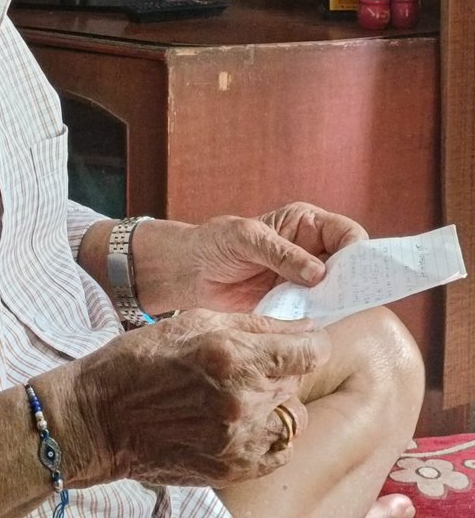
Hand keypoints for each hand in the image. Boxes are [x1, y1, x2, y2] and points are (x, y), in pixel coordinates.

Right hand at [48, 309, 327, 487]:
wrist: (100, 418)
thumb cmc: (137, 361)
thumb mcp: (189, 321)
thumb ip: (251, 324)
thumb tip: (299, 326)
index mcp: (231, 356)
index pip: (309, 351)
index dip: (309, 341)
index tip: (301, 339)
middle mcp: (242, 400)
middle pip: (297, 380)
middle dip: (281, 367)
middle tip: (248, 362)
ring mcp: (240, 439)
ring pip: (292, 416)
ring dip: (276, 402)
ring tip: (241, 393)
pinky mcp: (235, 467)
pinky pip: (278, 449)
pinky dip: (267, 432)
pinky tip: (238, 419)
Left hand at [136, 203, 366, 314]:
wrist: (190, 272)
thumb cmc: (214, 242)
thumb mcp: (245, 238)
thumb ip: (281, 253)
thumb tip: (319, 273)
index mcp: (305, 223)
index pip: (347, 233)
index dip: (358, 250)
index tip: (357, 270)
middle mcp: (312, 250)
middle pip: (350, 265)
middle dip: (354, 280)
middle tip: (350, 296)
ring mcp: (305, 280)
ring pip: (338, 292)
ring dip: (337, 303)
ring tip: (329, 311)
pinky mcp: (295, 305)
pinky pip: (318, 313)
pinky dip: (319, 319)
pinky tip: (314, 324)